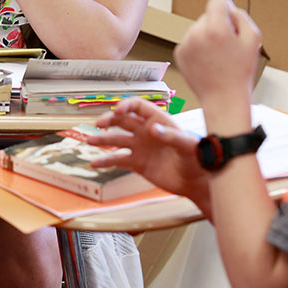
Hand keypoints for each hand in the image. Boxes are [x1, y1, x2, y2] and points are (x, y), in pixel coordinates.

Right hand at [85, 98, 208, 204]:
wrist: (197, 181)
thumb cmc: (198, 159)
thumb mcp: (188, 146)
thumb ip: (172, 137)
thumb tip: (152, 130)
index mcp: (159, 121)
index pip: (138, 107)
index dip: (126, 106)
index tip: (117, 111)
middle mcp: (146, 131)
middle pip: (123, 120)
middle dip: (109, 120)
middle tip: (99, 124)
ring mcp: (141, 147)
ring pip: (116, 139)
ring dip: (102, 139)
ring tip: (88, 141)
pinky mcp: (138, 163)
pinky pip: (118, 160)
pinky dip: (105, 161)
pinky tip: (94, 163)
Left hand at [174, 0, 260, 130]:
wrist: (223, 99)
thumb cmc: (240, 72)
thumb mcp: (253, 40)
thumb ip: (242, 17)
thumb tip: (229, 8)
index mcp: (215, 28)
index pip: (216, 1)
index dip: (226, 9)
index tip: (230, 21)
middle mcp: (196, 33)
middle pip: (207, 16)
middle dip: (217, 26)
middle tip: (228, 47)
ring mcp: (185, 44)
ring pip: (197, 29)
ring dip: (207, 37)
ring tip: (217, 57)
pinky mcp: (179, 54)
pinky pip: (190, 41)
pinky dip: (198, 48)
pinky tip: (208, 62)